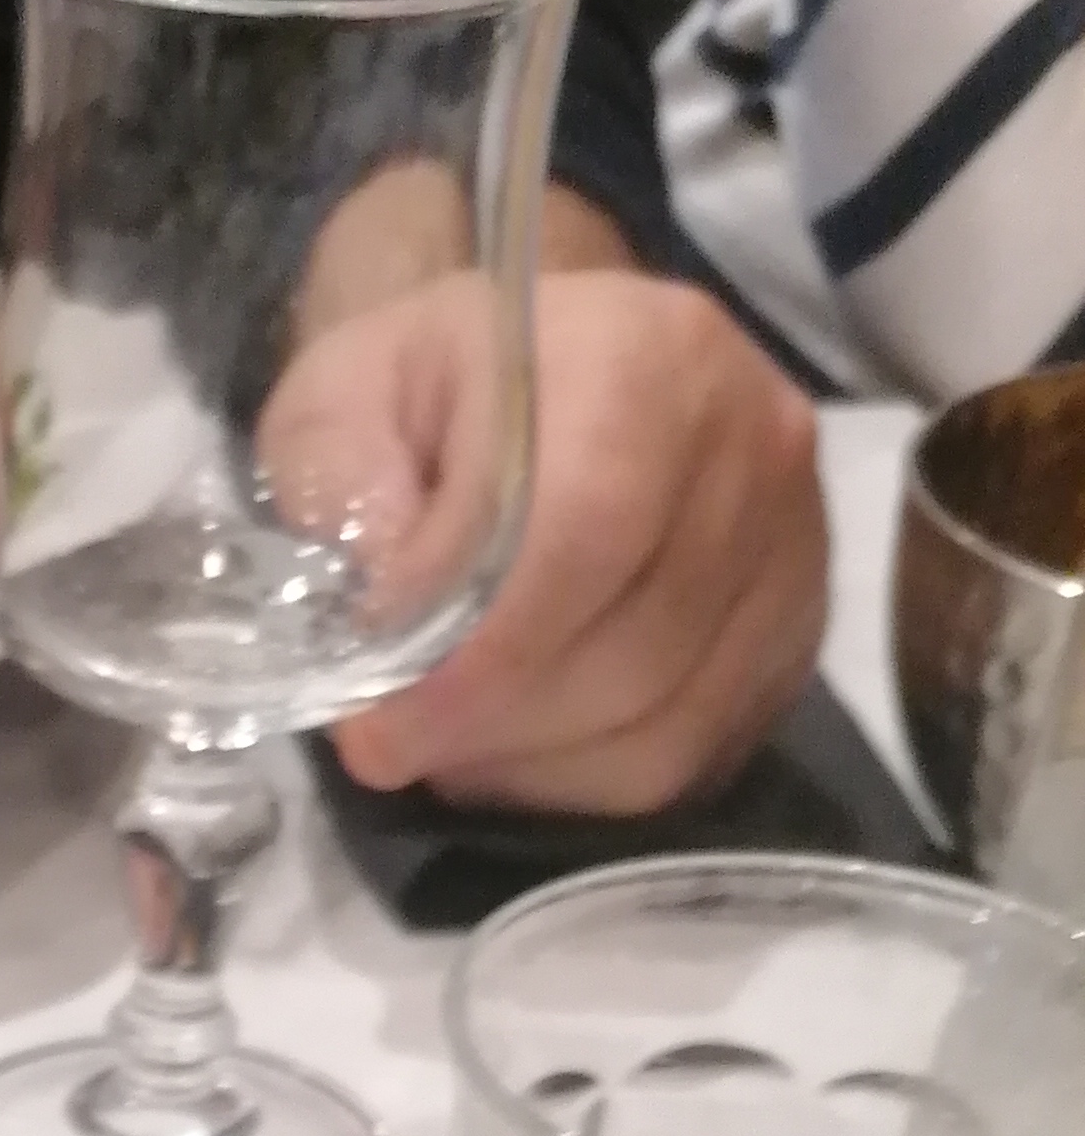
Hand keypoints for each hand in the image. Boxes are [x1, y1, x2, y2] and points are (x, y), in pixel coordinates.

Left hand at [328, 269, 826, 814]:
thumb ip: (342, 488)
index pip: (590, 531)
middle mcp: (753, 445)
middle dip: (489, 727)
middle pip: (630, 654)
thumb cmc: (429, 397)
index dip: (482, 656)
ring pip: (662, 730)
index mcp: (644, 353)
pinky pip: (692, 760)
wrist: (538, 383)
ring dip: (530, 764)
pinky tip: (519, 742)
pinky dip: (584, 782)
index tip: (380, 727)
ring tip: (452, 733)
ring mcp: (794, 549)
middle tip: (394, 739)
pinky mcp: (795, 640)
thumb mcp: (340, 402)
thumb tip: (387, 615)